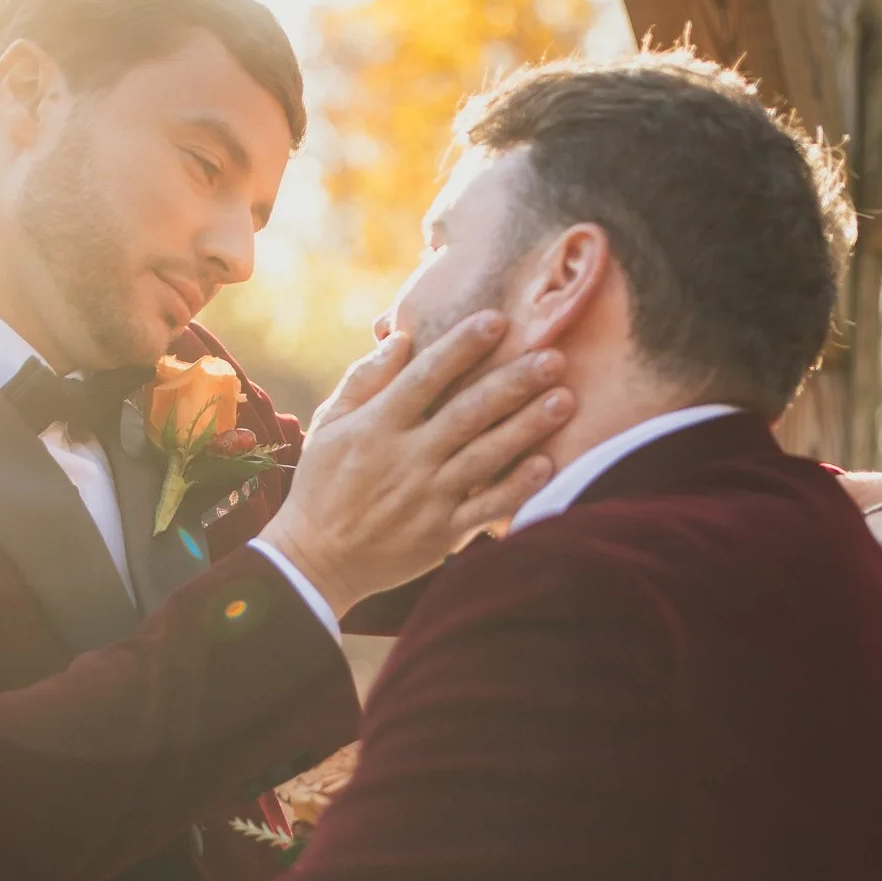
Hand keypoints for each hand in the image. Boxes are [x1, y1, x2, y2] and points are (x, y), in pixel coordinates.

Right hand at [260, 312, 571, 617]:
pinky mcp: (441, 534)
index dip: (462, 346)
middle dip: (514, 382)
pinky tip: (548, 463)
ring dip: (528, 426)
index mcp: (376, 426)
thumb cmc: (323, 485)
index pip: (425, 376)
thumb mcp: (329, 425)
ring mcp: (427, 497)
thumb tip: (401, 337)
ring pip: (486, 455)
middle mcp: (406, 458)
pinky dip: (517, 487)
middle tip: (554, 357)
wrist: (317, 560)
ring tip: (564, 399)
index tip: (498, 320)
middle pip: (468, 412)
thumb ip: (365, 379)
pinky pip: (487, 507)